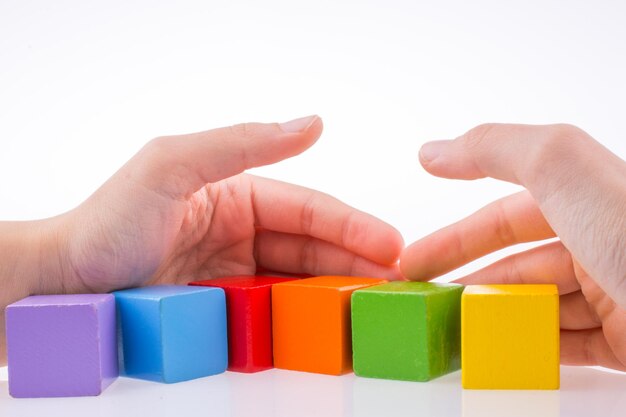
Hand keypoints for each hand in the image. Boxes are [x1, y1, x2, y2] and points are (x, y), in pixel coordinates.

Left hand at [54, 115, 402, 294]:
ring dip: (339, 293)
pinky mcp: (228, 308)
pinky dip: (307, 319)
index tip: (394, 246)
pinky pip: (276, 311)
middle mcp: (244, 232)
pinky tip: (331, 327)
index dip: (353, 226)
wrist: (65, 285)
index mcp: (239, 194)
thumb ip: (240, 142)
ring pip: (301, 280)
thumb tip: (312, 122)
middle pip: (314, 247)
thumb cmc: (110, 221)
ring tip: (376, 308)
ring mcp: (238, 273)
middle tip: (399, 286)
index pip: (309, 208)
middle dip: (358, 263)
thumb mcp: (171, 166)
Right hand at [400, 124, 625, 370]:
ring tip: (451, 334)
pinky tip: (499, 353)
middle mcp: (601, 244)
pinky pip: (565, 345)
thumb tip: (433, 151)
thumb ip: (497, 149)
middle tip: (422, 304)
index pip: (504, 216)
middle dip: (463, 283)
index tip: (412, 261)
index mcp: (588, 200)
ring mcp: (614, 296)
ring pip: (535, 307)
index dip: (453, 237)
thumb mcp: (564, 170)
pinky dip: (528, 350)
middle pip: (514, 265)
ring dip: (491, 320)